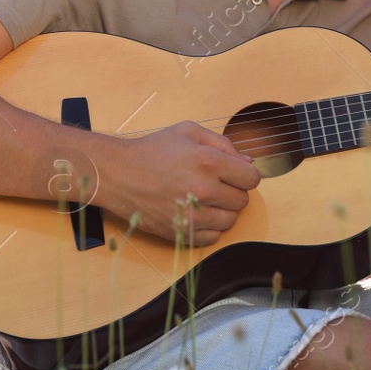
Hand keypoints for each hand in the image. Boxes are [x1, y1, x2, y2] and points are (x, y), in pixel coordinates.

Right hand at [96, 121, 260, 244]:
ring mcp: (192, 215)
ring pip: (230, 220)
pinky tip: (194, 212)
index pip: (252, 178)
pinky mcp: (180, 232)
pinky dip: (208, 227)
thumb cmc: (152, 150)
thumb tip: (248, 162)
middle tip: (212, 183)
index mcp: (209, 162)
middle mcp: (204, 190)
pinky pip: (213, 237)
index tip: (232, 173)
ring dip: (221, 210)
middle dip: (232, 191)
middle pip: (242, 201)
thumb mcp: (188, 132)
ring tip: (202, 198)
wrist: (118, 174)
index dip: (244, 174)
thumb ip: (223, 144)